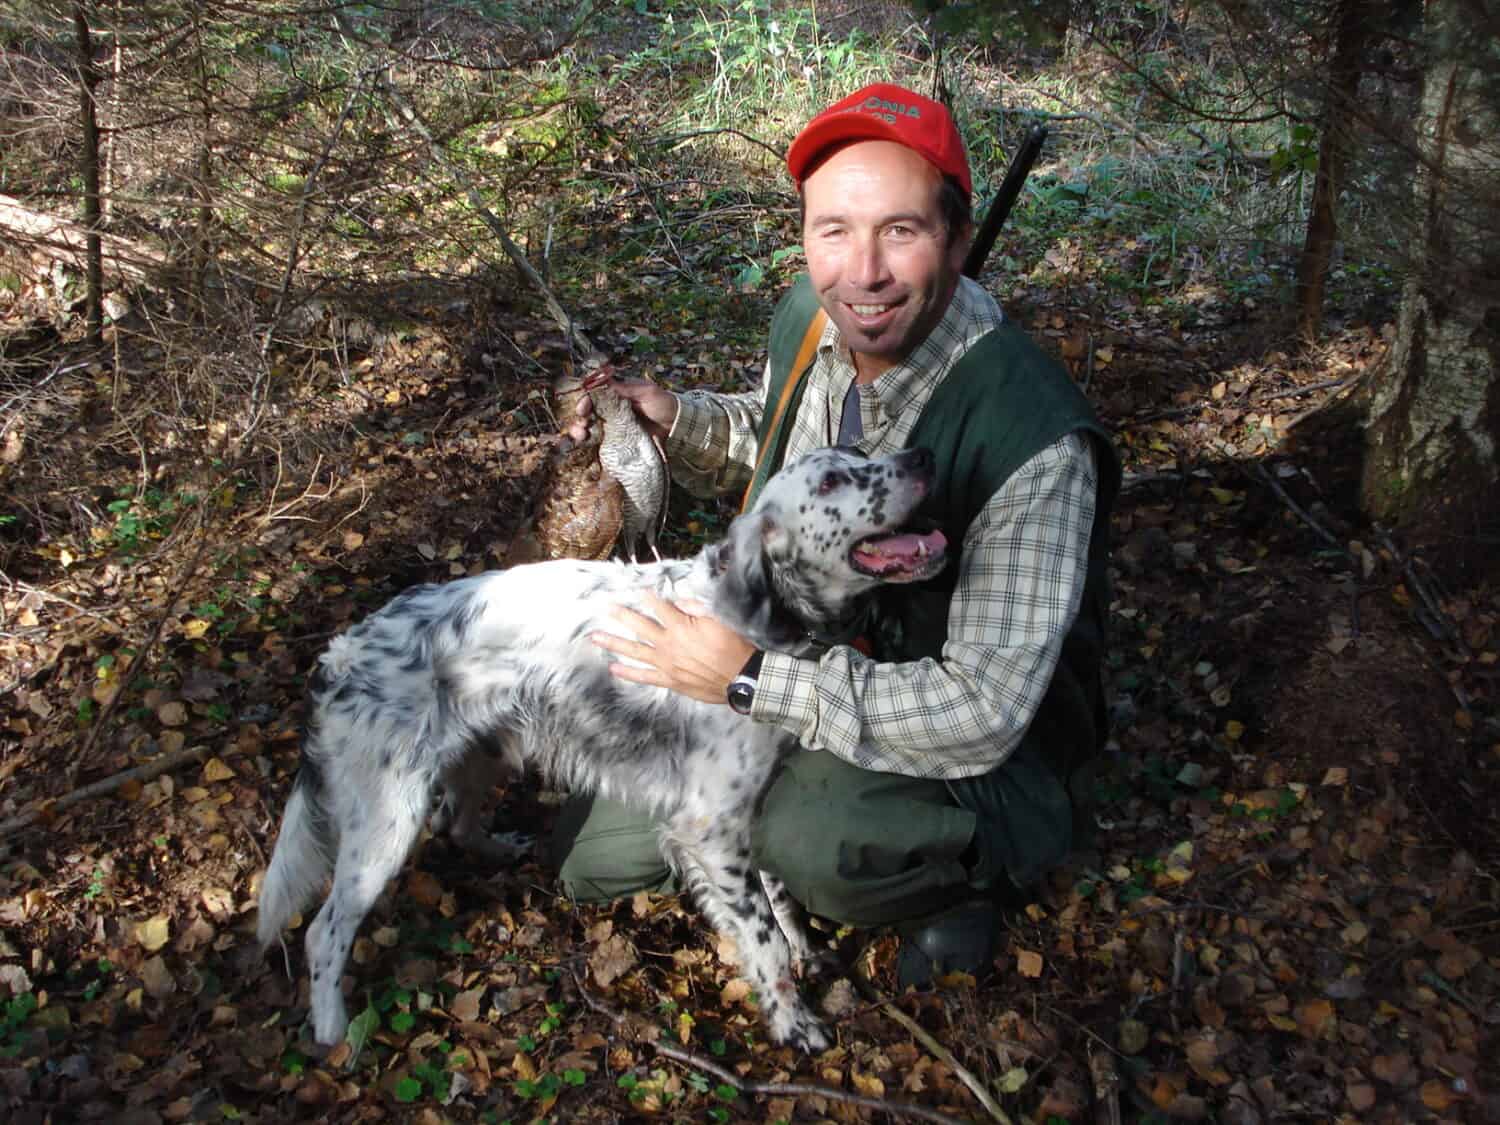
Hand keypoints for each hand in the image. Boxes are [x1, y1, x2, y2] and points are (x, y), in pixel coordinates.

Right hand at [568, 370, 678, 443]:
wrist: (678, 425)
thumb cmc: (663, 403)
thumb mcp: (646, 391)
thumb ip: (625, 388)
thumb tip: (602, 382)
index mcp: (616, 395)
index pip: (594, 396)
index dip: (584, 402)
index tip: (582, 410)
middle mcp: (612, 410)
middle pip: (588, 414)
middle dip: (579, 420)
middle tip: (580, 427)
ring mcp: (614, 427)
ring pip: (591, 428)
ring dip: (581, 432)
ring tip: (581, 437)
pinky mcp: (619, 441)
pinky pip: (602, 443)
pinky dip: (592, 445)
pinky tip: (587, 446)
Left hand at [592, 593, 754, 705]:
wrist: (741, 678)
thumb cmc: (733, 646)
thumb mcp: (719, 619)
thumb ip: (696, 608)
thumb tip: (679, 600)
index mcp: (681, 627)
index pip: (659, 607)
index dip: (648, 597)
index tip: (637, 590)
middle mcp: (669, 644)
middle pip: (639, 626)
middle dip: (621, 615)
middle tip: (606, 608)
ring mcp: (667, 664)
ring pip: (634, 651)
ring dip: (614, 643)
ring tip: (596, 637)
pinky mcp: (669, 680)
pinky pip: (644, 676)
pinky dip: (628, 673)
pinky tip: (614, 668)